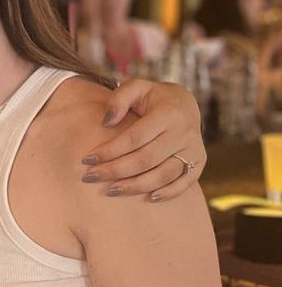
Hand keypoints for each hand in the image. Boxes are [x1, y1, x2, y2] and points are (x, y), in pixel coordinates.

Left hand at [80, 79, 205, 200]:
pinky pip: (184, 183)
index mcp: (168, 112)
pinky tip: (148, 199)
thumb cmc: (153, 99)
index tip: (87, 159)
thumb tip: (106, 122)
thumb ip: (120, 99)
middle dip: (115, 171)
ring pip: (162, 175)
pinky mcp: (199, 163)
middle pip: (146, 159)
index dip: (110, 151)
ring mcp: (194, 149)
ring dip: (135, 186)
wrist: (185, 105)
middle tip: (90, 178)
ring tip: (110, 191)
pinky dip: (167, 193)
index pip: (134, 138)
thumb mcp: (137, 88)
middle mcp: (184, 132)